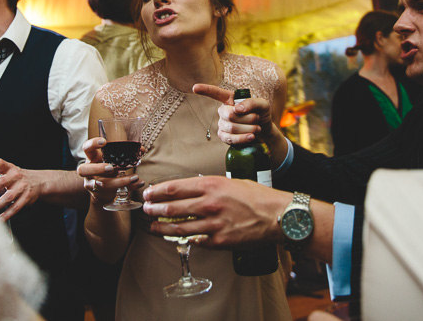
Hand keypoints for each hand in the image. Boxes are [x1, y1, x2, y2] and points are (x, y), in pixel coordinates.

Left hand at [0, 158, 45, 221]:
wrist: (38, 181)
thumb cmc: (16, 178)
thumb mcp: (6, 174)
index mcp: (9, 168)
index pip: (0, 163)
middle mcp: (16, 176)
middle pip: (1, 182)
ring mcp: (22, 186)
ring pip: (8, 197)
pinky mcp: (26, 197)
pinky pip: (15, 207)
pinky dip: (6, 214)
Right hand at [77, 137, 142, 205]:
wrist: (103, 189)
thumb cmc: (108, 169)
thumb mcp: (114, 160)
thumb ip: (126, 154)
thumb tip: (142, 149)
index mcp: (92, 158)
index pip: (86, 148)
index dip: (93, 144)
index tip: (104, 142)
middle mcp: (88, 170)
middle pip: (83, 170)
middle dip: (97, 169)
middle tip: (111, 168)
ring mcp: (91, 183)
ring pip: (99, 184)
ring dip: (117, 181)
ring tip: (132, 178)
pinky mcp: (99, 193)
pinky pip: (112, 192)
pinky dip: (128, 187)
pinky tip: (137, 184)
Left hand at [143, 175, 288, 248]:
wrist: (277, 215)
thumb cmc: (257, 196)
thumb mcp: (230, 182)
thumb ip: (210, 186)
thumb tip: (191, 190)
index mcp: (211, 185)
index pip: (174, 188)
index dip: (157, 192)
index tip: (148, 193)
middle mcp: (209, 204)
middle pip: (172, 208)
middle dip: (154, 209)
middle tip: (146, 210)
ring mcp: (213, 224)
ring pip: (179, 227)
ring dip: (162, 228)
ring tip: (152, 227)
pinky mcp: (219, 241)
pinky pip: (196, 241)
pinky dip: (184, 239)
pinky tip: (178, 238)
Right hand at [192, 83, 280, 145]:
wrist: (264, 131)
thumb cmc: (261, 114)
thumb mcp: (262, 104)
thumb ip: (251, 103)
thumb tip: (237, 109)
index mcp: (229, 99)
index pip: (215, 93)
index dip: (205, 90)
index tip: (195, 88)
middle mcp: (223, 111)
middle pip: (229, 114)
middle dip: (248, 118)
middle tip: (256, 118)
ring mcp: (222, 124)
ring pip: (231, 128)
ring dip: (249, 128)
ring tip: (256, 127)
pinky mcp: (224, 137)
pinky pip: (230, 139)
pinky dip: (243, 138)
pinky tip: (251, 137)